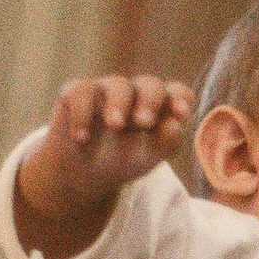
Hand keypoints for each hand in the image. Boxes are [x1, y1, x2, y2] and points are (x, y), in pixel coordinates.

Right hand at [13, 74, 193, 256]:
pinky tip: (81, 138)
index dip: (180, 99)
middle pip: (150, 85)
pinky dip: (82, 115)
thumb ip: (164, 142)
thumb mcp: (146, 157)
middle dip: (149, 101)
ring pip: (117, 85)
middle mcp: (135, 93)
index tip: (181, 114)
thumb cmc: (122, 160)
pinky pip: (81, 92)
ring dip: (118, 104)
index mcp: (159, 107)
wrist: (82, 173)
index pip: (177, 94)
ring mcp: (106, 89)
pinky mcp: (76, 93)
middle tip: (144, 122)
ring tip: (114, 126)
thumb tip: (175, 125)